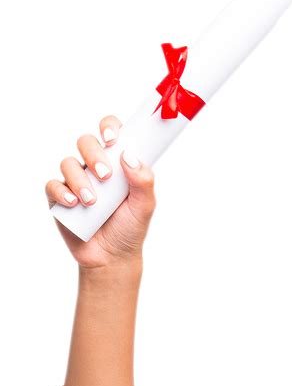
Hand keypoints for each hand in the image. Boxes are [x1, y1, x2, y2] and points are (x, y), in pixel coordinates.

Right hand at [45, 115, 155, 269]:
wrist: (112, 257)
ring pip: (68, 163)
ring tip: (92, 201)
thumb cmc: (130, 227)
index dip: (108, 128)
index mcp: (116, 162)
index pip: (110, 132)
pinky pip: (53, 186)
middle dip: (94, 155)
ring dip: (80, 179)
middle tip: (105, 176)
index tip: (112, 140)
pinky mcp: (59, 198)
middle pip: (86, 142)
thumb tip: (129, 156)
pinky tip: (74, 204)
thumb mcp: (145, 205)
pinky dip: (62, 192)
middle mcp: (94, 167)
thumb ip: (143, 180)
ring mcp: (75, 181)